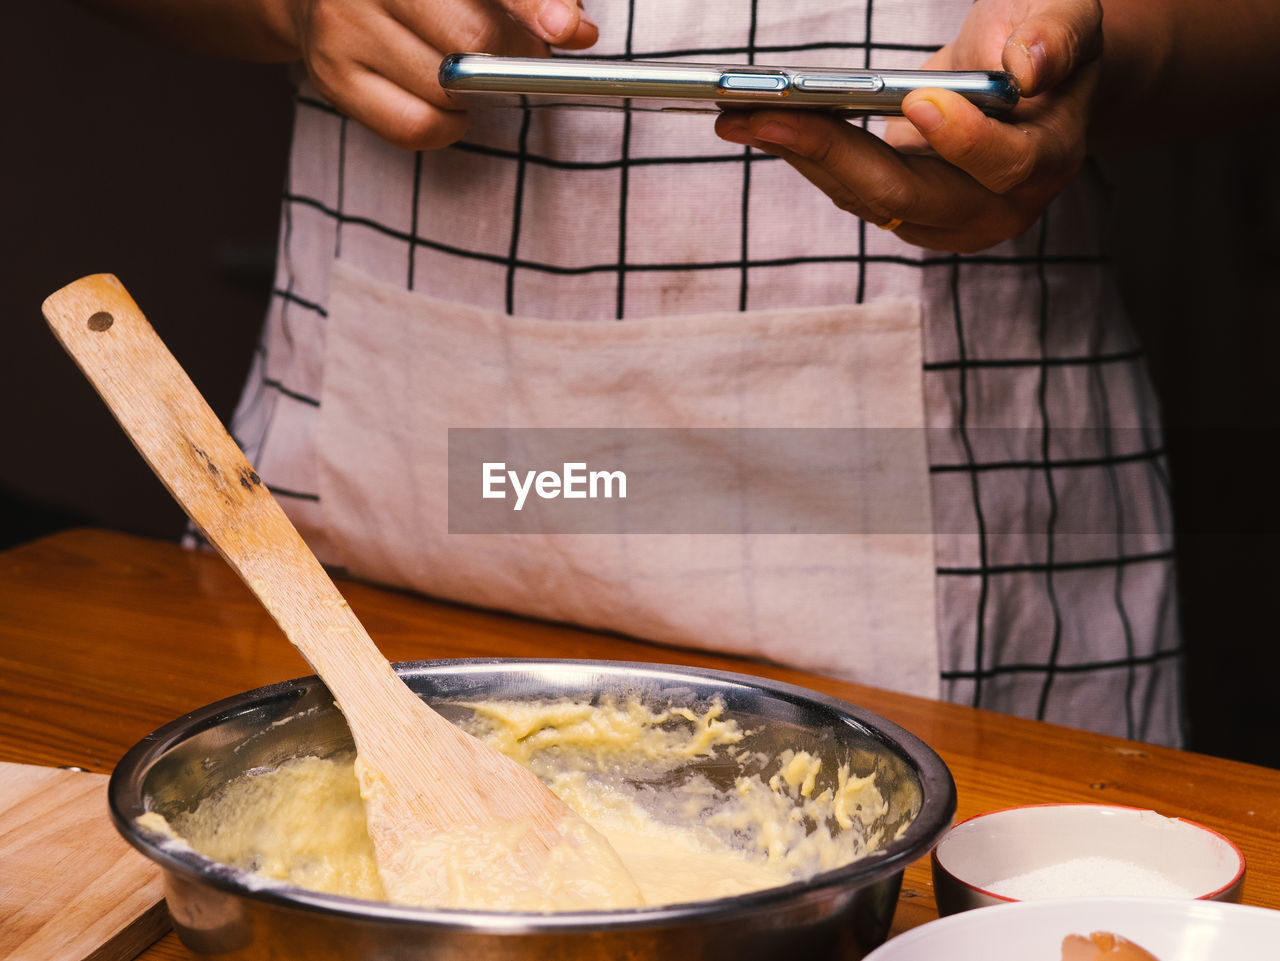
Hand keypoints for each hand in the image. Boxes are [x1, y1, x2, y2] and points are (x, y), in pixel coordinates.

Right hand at [280, 0, 597, 149]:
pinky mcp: (332, 78)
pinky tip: (445, 103)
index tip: (569, 29)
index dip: (531, 4)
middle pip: (471, 36)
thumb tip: (576, 31)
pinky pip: (416, 126)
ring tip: (468, 71)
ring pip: (446, 89)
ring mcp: (342, 28)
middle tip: (529, 59)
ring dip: (477, 94)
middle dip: (515, 56)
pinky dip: (447, 125)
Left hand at [714, 0, 1101, 251]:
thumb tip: (1029, 64)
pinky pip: (848, 191)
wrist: (1027, 80)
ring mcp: (945, 221)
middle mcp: (995, 207)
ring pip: (864, 198)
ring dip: (799, 155)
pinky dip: (804, 155)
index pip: (1002, 164)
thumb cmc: (1041, 39)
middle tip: (768, 115)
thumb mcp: (1064, 15)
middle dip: (831, 151)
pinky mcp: (905, 215)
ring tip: (739, 114)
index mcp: (1045, 159)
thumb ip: (1055, 35)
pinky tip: (760, 123)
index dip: (960, 138)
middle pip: (907, 195)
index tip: (917, 101)